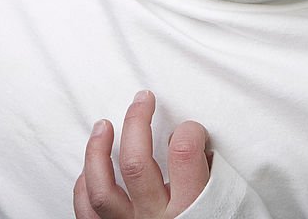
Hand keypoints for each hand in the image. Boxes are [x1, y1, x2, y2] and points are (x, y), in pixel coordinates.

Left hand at [74, 90, 212, 218]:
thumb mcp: (224, 208)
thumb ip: (209, 178)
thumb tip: (198, 145)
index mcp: (191, 210)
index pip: (185, 153)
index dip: (188, 129)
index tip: (190, 128)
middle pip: (135, 163)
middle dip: (136, 122)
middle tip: (142, 100)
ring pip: (101, 187)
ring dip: (97, 150)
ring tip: (103, 125)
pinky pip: (86, 213)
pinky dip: (83, 186)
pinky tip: (89, 168)